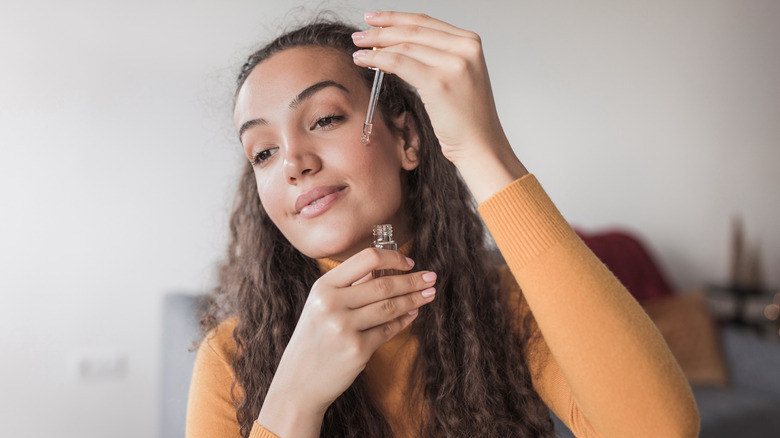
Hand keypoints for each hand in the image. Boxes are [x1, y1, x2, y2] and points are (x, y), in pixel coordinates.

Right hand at [257, 248, 436, 434]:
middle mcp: (332, 304)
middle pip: (384, 284)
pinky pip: (388, 330)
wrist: (298, 382)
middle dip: (412, 280)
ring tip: (428, 294)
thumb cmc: (314, 339)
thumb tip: (385, 268)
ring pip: (390, 307)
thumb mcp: (321, 305)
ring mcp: (344, 327)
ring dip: (414, 299)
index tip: (409, 262)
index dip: (393, 257)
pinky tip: (413, 314)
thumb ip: (350, 286)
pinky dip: (404, 321)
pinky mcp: (357, 350)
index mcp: (323, 287)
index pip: (366, 259)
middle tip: (431, 278)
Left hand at [351, 11, 526, 202]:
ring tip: (358, 49)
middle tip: (359, 35)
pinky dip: (378, 60)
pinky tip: (364, 61)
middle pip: (413, 30)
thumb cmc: (468, 119)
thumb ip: (436, 57)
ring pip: (404, 46)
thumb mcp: (457, 77)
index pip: (426, 22)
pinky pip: (400, 63)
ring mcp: (454, 64)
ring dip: (376, 45)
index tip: (375, 19)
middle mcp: (465, 48)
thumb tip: (397, 46)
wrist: (481, 145)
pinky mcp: (439, 82)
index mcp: (470, 43)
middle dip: (381, 30)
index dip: (396, 18)